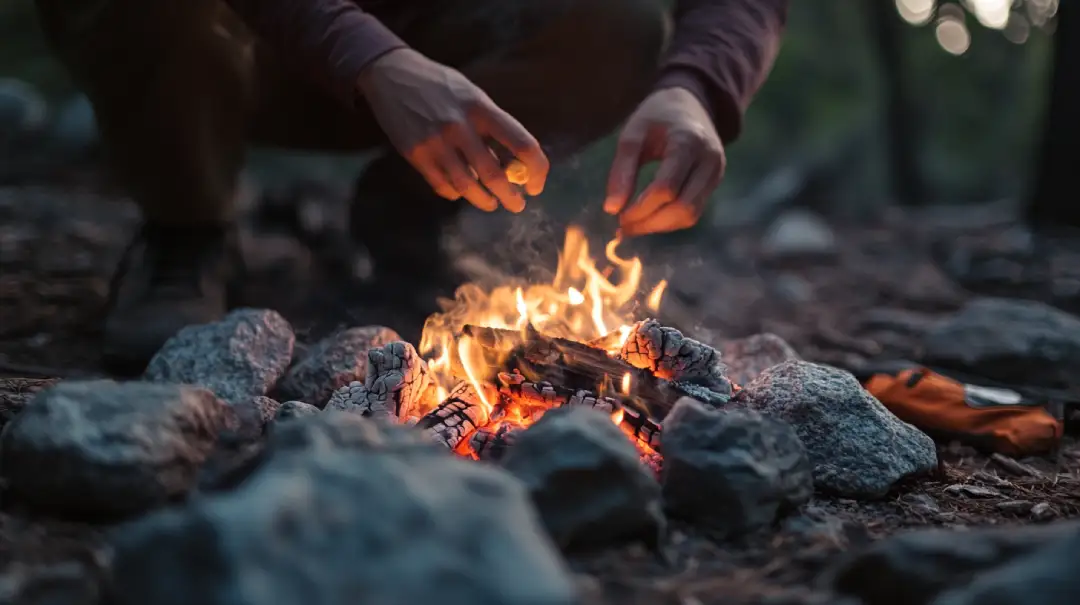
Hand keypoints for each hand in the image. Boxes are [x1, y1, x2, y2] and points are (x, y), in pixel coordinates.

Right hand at [358, 48, 548, 212]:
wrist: (390, 74)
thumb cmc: (441, 85)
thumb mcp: (473, 95)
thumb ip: (492, 126)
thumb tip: (514, 164)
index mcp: (482, 108)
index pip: (522, 144)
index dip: (537, 169)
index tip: (536, 184)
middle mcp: (460, 126)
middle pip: (494, 175)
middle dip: (511, 197)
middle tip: (517, 205)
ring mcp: (435, 143)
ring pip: (467, 187)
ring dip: (484, 200)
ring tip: (491, 203)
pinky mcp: (415, 154)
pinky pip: (442, 185)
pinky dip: (456, 193)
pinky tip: (461, 191)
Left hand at [603, 87, 725, 235]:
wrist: (689, 103)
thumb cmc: (656, 116)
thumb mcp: (633, 134)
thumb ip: (622, 170)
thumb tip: (611, 209)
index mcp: (688, 142)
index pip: (666, 188)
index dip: (641, 208)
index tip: (618, 216)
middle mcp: (709, 161)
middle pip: (683, 208)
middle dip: (651, 223)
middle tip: (624, 227)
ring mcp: (716, 173)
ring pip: (691, 215)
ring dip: (661, 226)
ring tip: (634, 225)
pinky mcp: (714, 182)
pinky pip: (694, 211)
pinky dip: (670, 220)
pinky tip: (650, 218)